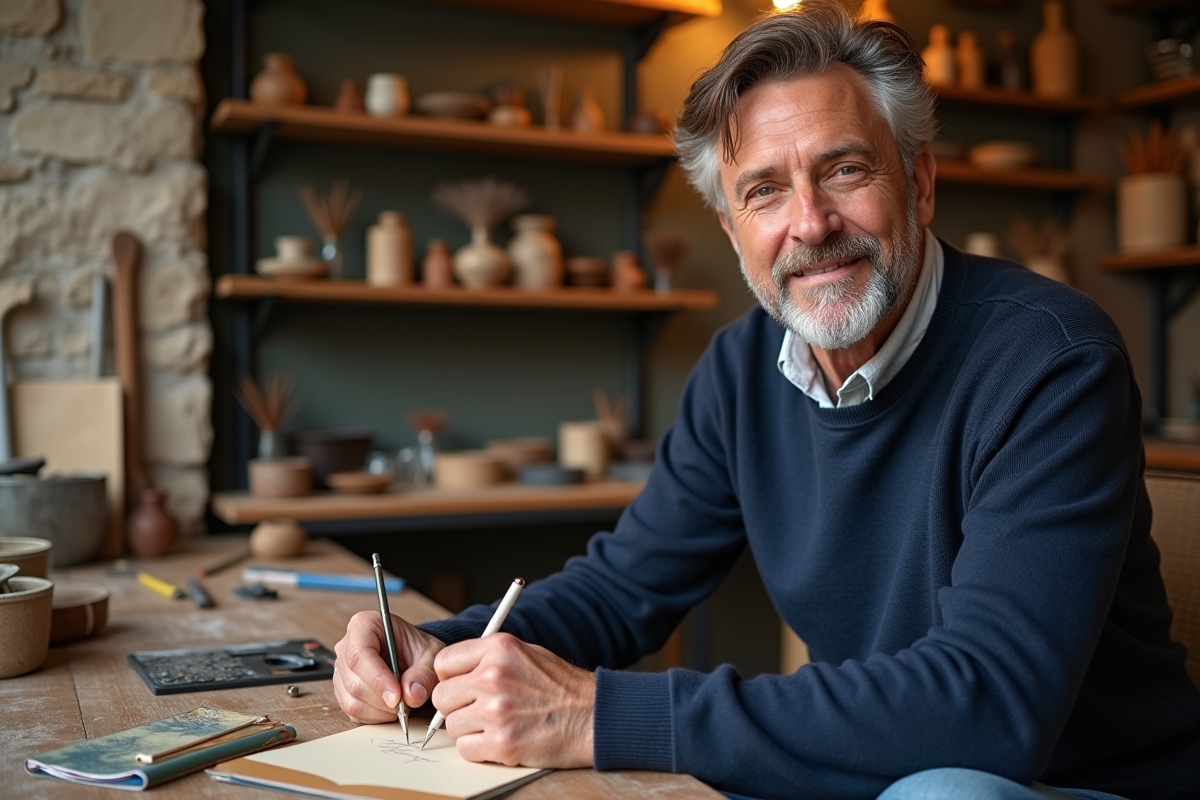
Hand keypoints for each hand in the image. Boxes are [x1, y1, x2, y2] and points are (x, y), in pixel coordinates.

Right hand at [333, 609, 444, 723]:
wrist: (413, 655)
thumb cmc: (418, 648)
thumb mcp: (431, 654)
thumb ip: (424, 673)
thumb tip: (411, 695)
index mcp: (364, 625)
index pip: (360, 654)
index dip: (377, 679)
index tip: (397, 697)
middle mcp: (346, 646)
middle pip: (354, 682)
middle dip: (382, 699)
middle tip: (406, 703)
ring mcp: (341, 670)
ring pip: (351, 700)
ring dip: (379, 710)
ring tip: (401, 704)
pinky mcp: (342, 690)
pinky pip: (352, 711)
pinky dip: (374, 716)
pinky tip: (390, 708)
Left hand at [431, 633, 594, 768]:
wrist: (593, 716)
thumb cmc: (561, 686)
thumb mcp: (526, 653)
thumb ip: (489, 657)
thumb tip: (454, 670)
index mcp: (499, 648)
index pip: (443, 662)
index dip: (450, 677)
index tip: (461, 685)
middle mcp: (494, 676)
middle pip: (442, 696)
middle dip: (456, 705)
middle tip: (478, 708)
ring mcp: (497, 711)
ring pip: (452, 725)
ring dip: (469, 729)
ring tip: (497, 723)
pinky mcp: (503, 743)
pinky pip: (465, 749)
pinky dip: (479, 749)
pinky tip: (500, 739)